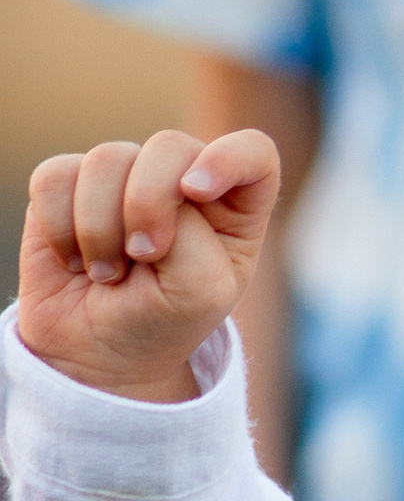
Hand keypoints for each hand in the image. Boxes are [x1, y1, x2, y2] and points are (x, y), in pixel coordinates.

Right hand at [18, 131, 282, 406]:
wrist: (94, 355)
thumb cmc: (161, 321)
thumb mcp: (199, 293)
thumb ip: (190, 237)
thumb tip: (140, 194)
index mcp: (234, 202)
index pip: (252, 150)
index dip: (227, 158)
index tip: (195, 191)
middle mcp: (182, 176)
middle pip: (169, 146)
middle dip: (147, 204)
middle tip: (143, 256)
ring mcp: (125, 176)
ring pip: (106, 160)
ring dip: (99, 229)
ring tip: (107, 273)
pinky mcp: (69, 185)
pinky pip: (55, 176)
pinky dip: (59, 227)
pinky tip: (73, 259)